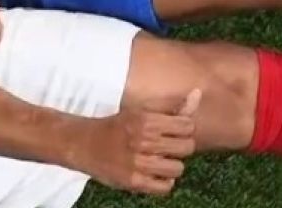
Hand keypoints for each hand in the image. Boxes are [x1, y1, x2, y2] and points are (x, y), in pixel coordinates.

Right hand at [67, 89, 202, 195]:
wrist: (83, 144)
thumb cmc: (117, 127)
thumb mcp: (142, 111)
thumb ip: (172, 107)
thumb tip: (197, 93)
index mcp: (146, 120)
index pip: (188, 126)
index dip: (184, 129)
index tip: (174, 132)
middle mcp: (143, 141)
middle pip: (187, 148)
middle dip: (180, 147)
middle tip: (168, 147)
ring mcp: (138, 163)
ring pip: (178, 169)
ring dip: (172, 166)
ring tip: (160, 161)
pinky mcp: (133, 182)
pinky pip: (165, 187)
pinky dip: (163, 182)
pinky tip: (155, 174)